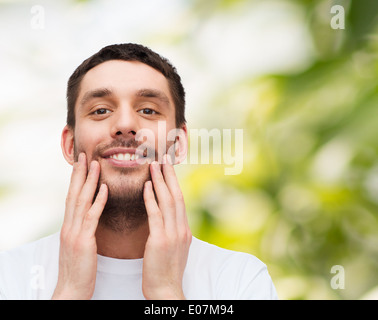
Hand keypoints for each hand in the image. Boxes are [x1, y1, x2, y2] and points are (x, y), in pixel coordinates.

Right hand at [52, 153, 107, 299]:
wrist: (72, 290)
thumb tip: (89, 216)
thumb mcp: (79, 245)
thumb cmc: (79, 269)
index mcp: (70, 226)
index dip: (77, 179)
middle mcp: (70, 226)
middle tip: (85, 155)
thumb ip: (83, 229)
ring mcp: (74, 233)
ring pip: (81, 200)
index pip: (73, 197)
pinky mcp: (83, 242)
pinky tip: (105, 188)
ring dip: (89, 181)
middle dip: (80, 173)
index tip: (83, 163)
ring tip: (95, 164)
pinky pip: (91, 217)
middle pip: (74, 194)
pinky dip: (98, 201)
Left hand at [142, 155, 191, 299]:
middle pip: (176, 195)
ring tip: (154, 165)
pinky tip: (146, 186)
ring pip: (168, 201)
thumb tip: (171, 217)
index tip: (168, 167)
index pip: (180, 199)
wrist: (166, 290)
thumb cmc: (166, 270)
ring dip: (160, 181)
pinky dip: (151, 199)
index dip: (174, 182)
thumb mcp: (175, 247)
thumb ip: (174, 230)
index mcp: (184, 229)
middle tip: (163, 158)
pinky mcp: (160, 241)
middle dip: (169, 175)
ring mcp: (172, 234)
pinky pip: (155, 215)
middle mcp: (181, 228)